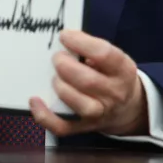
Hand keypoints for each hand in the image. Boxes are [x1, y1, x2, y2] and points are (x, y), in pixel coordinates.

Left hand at [30, 29, 147, 136]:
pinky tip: (34, 101)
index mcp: (123, 71)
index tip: (65, 36)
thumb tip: (63, 40)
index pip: (104, 55)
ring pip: (79, 105)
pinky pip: (62, 127)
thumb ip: (92, 50)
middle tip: (56, 58)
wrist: (127, 108)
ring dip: (61, 88)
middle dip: (66, 66)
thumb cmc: (112, 75)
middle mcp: (114, 93)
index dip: (81, 43)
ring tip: (54, 77)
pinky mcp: (82, 127)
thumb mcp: (112, 59)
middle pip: (89, 81)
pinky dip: (45, 116)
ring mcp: (99, 113)